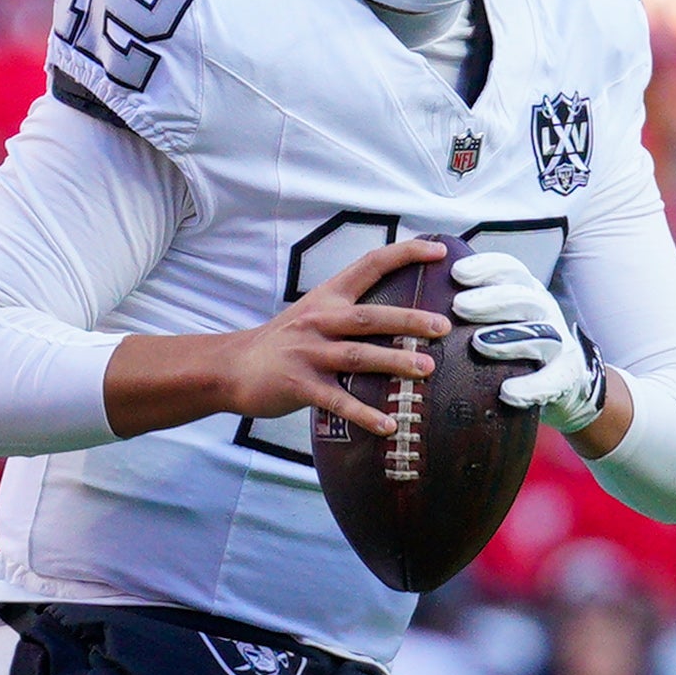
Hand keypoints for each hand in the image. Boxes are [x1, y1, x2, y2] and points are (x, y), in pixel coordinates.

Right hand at [103, 237, 445, 441]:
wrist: (232, 368)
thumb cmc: (283, 344)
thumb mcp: (313, 316)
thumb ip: (351, 313)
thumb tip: (403, 317)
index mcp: (327, 298)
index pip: (370, 264)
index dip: (405, 253)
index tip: (438, 250)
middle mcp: (320, 320)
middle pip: (372, 317)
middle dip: (410, 320)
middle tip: (443, 326)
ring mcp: (309, 353)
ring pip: (359, 356)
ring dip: (395, 363)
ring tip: (426, 370)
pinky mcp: (299, 385)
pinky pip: (338, 401)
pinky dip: (364, 414)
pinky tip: (388, 424)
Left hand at [460, 252, 603, 433]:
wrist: (560, 384)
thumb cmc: (514, 347)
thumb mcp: (498, 320)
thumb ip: (471, 309)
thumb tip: (420, 302)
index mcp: (526, 293)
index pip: (511, 270)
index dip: (487, 268)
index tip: (457, 272)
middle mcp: (544, 312)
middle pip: (523, 298)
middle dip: (490, 300)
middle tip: (459, 306)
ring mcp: (558, 342)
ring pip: (540, 334)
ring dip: (508, 338)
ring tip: (478, 344)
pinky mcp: (565, 375)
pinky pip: (552, 380)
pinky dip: (531, 387)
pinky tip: (508, 393)